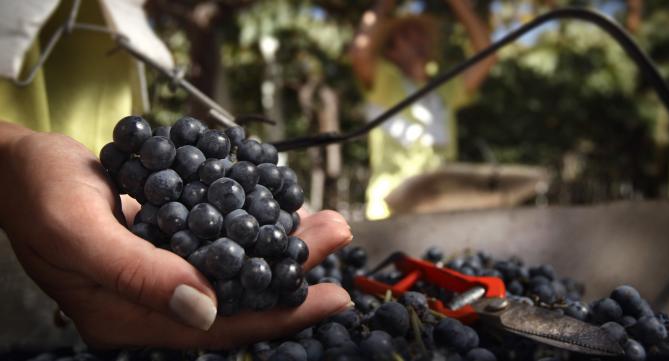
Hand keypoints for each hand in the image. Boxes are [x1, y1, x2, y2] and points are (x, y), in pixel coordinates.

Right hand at [0, 126, 352, 348]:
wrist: (17, 165)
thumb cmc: (36, 192)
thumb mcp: (78, 231)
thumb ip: (138, 274)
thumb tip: (204, 310)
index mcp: (128, 317)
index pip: (220, 328)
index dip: (281, 315)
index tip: (332, 295)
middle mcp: (152, 302)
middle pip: (239, 298)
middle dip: (293, 271)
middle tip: (336, 236)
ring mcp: (161, 273)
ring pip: (236, 270)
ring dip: (280, 246)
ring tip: (323, 223)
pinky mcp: (166, 244)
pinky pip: (221, 244)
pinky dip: (253, 229)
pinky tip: (280, 211)